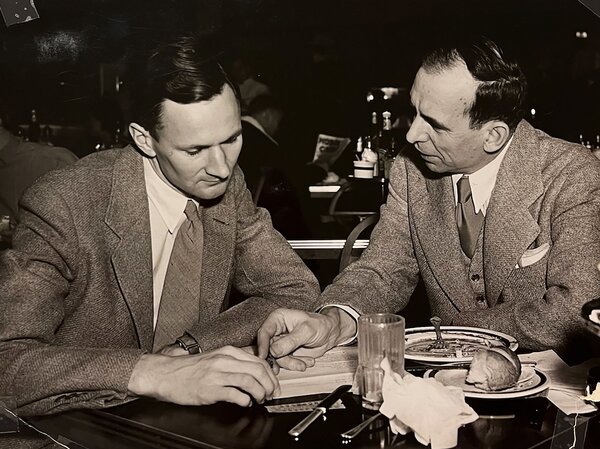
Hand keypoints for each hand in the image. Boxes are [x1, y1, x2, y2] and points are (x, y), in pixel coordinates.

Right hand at [128, 346, 279, 406]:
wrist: (166, 374)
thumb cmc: (189, 368)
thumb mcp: (215, 358)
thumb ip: (234, 361)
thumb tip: (254, 369)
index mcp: (227, 352)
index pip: (259, 360)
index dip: (270, 375)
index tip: (273, 384)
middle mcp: (224, 360)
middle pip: (258, 370)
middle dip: (269, 385)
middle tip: (271, 394)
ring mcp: (217, 374)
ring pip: (250, 381)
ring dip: (260, 393)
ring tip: (260, 399)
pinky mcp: (210, 389)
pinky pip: (235, 394)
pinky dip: (245, 400)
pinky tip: (245, 403)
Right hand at [257, 308, 353, 366]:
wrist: (330, 334)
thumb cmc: (320, 325)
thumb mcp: (306, 331)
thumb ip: (290, 341)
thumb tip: (274, 350)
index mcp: (278, 318)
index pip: (264, 332)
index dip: (262, 345)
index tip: (264, 356)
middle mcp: (277, 330)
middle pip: (268, 348)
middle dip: (280, 358)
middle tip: (291, 363)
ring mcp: (281, 343)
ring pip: (277, 358)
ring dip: (291, 363)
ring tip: (304, 363)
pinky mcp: (286, 353)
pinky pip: (285, 362)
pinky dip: (296, 364)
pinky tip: (307, 361)